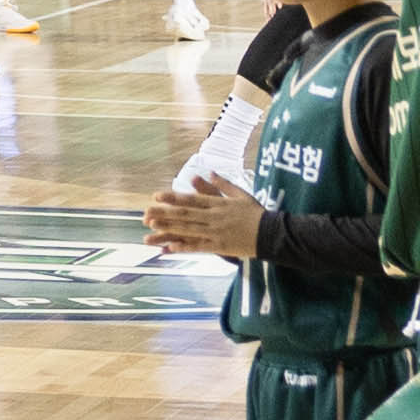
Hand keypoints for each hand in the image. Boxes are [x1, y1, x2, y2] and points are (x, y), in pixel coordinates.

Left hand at [145, 181, 262, 257]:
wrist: (274, 234)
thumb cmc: (257, 213)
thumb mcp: (241, 194)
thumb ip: (222, 184)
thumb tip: (208, 171)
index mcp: (218, 204)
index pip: (191, 199)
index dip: (172, 198)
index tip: (155, 196)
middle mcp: (214, 217)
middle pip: (185, 214)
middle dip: (164, 214)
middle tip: (145, 213)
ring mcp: (217, 232)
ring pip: (189, 230)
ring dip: (169, 228)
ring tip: (152, 227)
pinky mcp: (221, 247)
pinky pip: (200, 247)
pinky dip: (185, 247)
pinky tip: (170, 248)